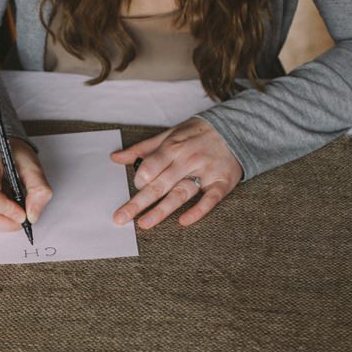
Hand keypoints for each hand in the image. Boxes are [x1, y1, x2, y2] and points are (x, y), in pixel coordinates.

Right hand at [0, 138, 52, 230]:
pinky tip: (0, 203)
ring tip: (11, 204)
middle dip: (8, 221)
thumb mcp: (32, 165)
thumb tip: (32, 216)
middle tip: (22, 215)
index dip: (9, 211)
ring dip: (2, 219)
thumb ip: (38, 190)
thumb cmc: (11, 153)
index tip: (23, 214)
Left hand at [110, 117, 241, 228]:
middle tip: (120, 218)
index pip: (148, 168)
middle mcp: (187, 160)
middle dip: (138, 202)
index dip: (138, 180)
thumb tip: (115, 157)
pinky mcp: (222, 182)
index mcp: (172, 147)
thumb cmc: (197, 134)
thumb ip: (142, 149)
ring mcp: (206, 171)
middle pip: (159, 184)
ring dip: (161, 210)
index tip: (137, 187)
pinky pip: (210, 199)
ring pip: (180, 193)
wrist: (237, 128)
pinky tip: (183, 221)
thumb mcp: (169, 134)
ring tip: (144, 224)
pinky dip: (198, 210)